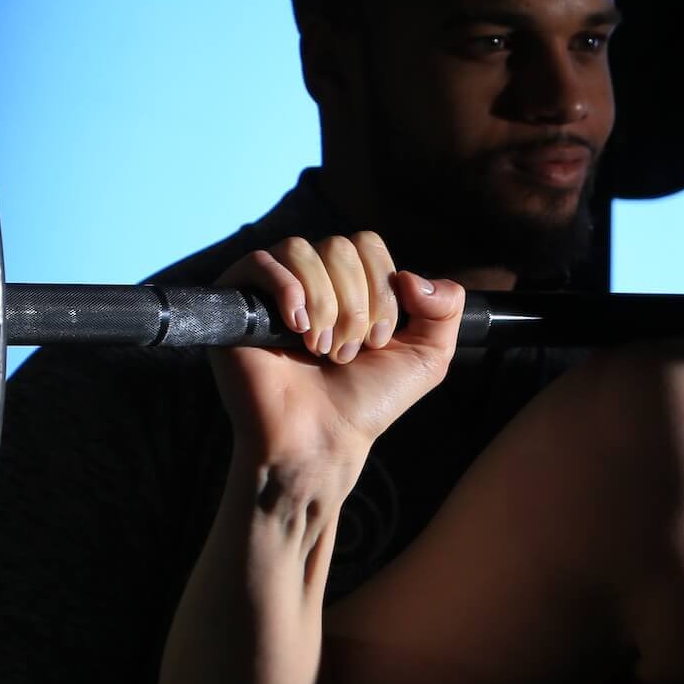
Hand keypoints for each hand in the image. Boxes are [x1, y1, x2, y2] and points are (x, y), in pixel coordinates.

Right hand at [209, 232, 464, 466]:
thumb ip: (445, 308)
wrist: (319, 438)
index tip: (377, 341)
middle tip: (346, 353)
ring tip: (321, 350)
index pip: (367, 244)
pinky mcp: (237, 300)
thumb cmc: (367, 401)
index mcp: (351, 283)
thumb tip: (412, 276)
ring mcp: (273, 288)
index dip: (380, 289)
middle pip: (339, 246)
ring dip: (324, 306)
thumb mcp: (427, 356)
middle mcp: (312, 279)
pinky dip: (287, 291)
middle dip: (354, 304)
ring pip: (303, 251)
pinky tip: (296, 329)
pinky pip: (260, 262)